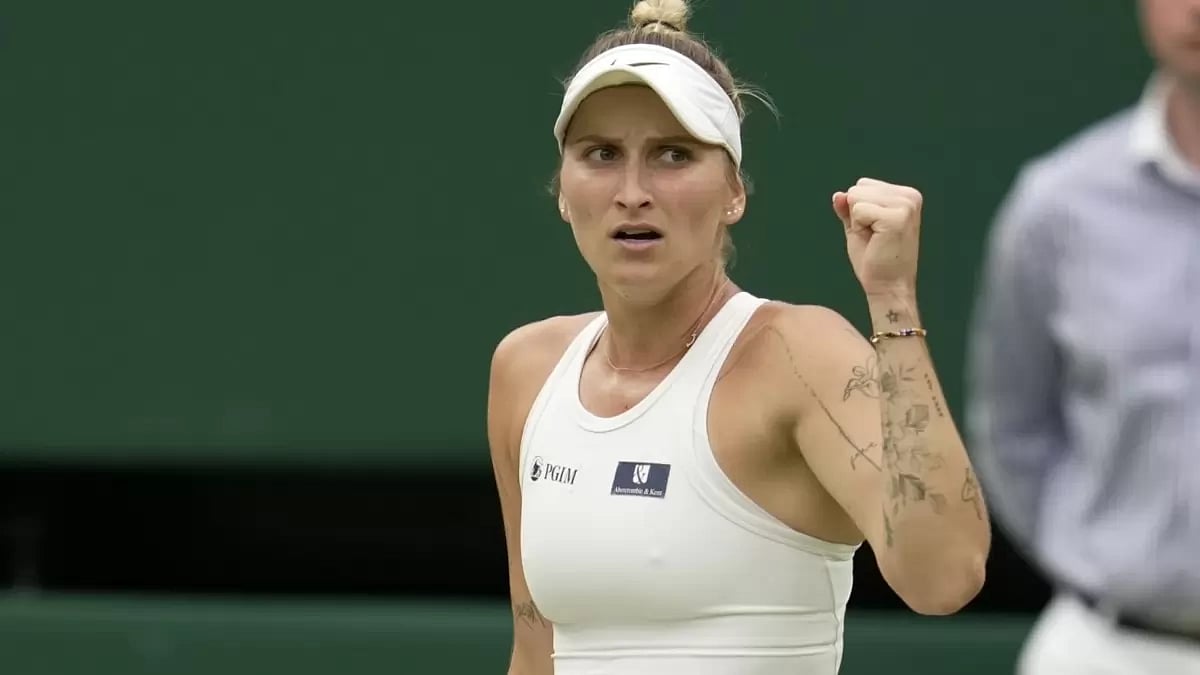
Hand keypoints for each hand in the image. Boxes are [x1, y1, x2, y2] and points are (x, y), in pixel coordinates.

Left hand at [832, 177, 922, 298]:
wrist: (888, 287)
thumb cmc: (876, 260)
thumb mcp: (858, 227)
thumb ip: (848, 209)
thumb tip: (838, 194)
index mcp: (905, 195)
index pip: (862, 185)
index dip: (858, 211)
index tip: (875, 230)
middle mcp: (910, 196)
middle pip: (858, 188)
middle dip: (857, 215)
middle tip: (874, 237)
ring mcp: (906, 205)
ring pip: (856, 197)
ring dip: (858, 222)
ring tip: (875, 239)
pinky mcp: (897, 217)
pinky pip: (858, 210)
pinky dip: (859, 228)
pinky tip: (876, 241)